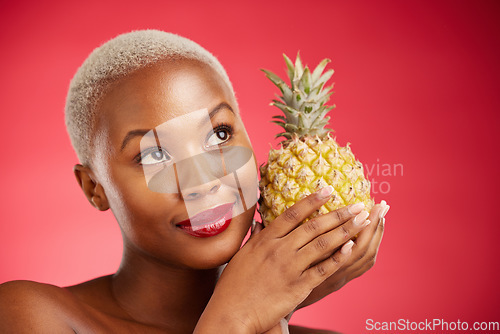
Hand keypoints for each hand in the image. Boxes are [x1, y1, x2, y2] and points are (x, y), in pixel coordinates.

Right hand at [194, 186, 370, 333]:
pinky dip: (338, 257)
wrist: (230, 312)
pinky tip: (351, 247)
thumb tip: (260, 222)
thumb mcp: (241, 255)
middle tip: (358, 204)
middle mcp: (279, 250)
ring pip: (322, 244)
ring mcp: (290, 268)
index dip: (312, 200)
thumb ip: (255, 237)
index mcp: (265, 240)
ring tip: (363, 220)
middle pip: (313, 226)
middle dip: (338, 214)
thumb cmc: (233, 285)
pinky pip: (322, 269)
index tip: (328, 189)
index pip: (292, 214)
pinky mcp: (298, 287)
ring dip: (345, 230)